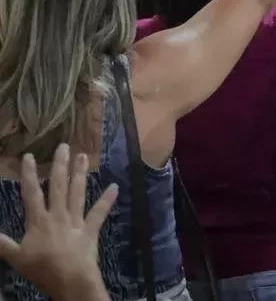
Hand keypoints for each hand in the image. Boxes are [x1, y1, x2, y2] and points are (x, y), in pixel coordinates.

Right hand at [0, 145, 116, 299]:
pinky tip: (115, 187)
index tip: (29, 156)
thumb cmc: (42, 268)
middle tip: (64, 146)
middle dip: (60, 165)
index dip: (30, 174)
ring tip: (84, 156)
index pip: (31, 193)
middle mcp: (58, 215)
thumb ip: (2, 243)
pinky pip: (100, 213)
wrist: (70, 279)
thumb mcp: (16, 257)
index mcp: (39, 221)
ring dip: (80, 174)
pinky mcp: (91, 229)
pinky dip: (107, 200)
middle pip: (59, 186)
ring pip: (78, 193)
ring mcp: (76, 221)